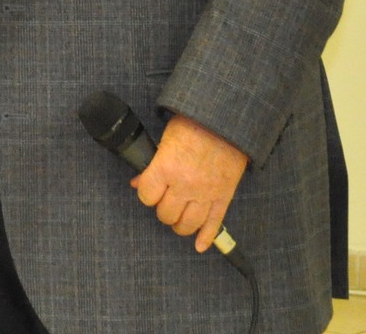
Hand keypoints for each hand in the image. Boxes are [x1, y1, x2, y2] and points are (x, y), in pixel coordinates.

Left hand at [129, 113, 248, 253]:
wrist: (228, 120)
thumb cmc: (195, 123)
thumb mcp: (166, 139)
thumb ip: (152, 164)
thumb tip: (138, 182)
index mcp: (166, 167)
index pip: (146, 196)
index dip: (146, 193)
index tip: (150, 189)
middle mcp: (185, 185)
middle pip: (166, 214)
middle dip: (163, 209)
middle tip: (166, 201)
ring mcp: (206, 194)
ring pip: (187, 225)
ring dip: (180, 225)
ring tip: (179, 218)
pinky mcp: (224, 197)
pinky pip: (214, 224)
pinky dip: (206, 237)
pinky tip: (200, 245)